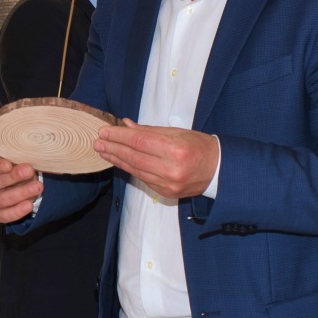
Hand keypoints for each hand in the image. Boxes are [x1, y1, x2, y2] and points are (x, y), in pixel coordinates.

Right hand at [0, 153, 43, 223]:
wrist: (4, 180)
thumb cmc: (5, 165)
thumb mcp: (5, 157)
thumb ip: (12, 158)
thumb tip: (25, 161)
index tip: (9, 165)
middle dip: (13, 178)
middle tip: (29, 171)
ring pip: (1, 200)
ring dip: (20, 193)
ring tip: (37, 187)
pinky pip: (4, 215)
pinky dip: (17, 211)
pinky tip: (29, 205)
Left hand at [94, 119, 217, 198]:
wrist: (219, 170)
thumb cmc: (199, 146)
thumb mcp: (177, 132)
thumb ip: (149, 131)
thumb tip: (125, 125)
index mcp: (175, 149)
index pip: (139, 141)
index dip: (119, 136)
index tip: (105, 131)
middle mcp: (171, 169)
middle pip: (134, 157)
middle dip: (113, 148)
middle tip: (98, 142)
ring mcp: (168, 183)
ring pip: (135, 170)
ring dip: (117, 160)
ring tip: (104, 151)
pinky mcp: (166, 192)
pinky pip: (143, 178)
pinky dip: (130, 169)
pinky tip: (120, 161)